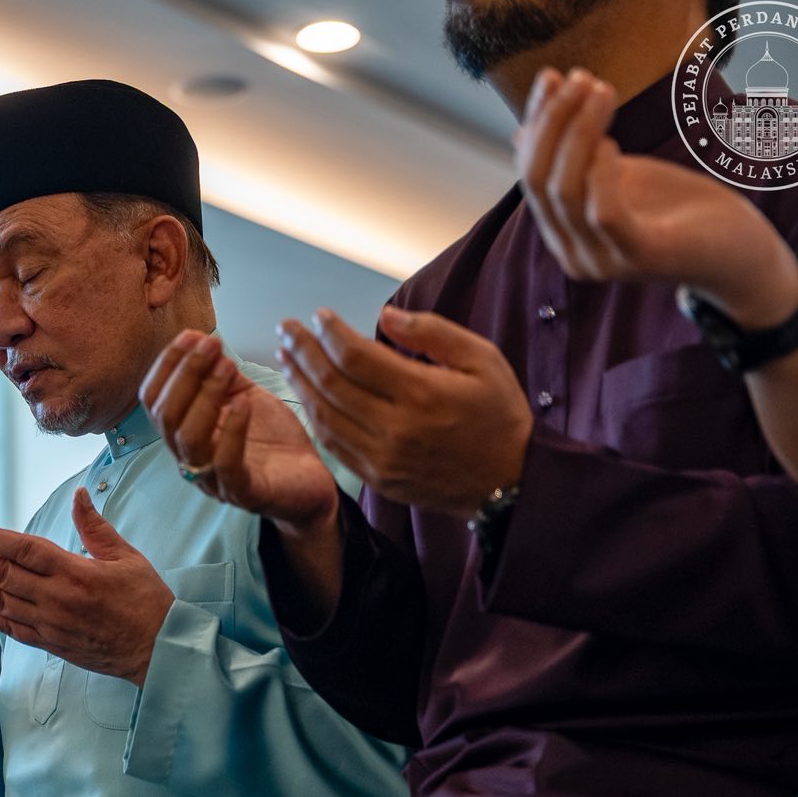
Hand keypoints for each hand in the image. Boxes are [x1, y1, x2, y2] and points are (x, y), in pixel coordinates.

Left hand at [0, 491, 174, 685]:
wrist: (158, 650)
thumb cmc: (146, 600)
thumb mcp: (126, 557)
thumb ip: (95, 527)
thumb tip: (78, 494)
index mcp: (76, 572)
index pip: (26, 550)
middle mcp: (58, 598)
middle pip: (5, 575)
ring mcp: (51, 623)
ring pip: (1, 602)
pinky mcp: (51, 643)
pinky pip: (12, 629)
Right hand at [142, 330, 340, 533]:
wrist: (311, 479)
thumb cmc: (275, 442)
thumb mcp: (245, 397)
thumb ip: (223, 376)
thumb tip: (204, 341)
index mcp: (184, 434)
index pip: (154, 400)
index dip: (167, 365)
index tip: (192, 335)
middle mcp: (190, 458)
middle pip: (166, 416)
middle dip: (185, 373)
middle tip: (211, 345)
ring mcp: (214, 479)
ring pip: (189, 438)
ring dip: (205, 395)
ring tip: (227, 366)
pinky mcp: (244, 493)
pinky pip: (226, 464)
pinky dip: (233, 430)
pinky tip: (244, 403)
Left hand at [276, 306, 531, 517]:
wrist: (510, 481)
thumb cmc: (499, 415)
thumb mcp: (482, 360)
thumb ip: (433, 333)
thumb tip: (385, 315)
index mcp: (422, 394)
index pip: (356, 357)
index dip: (331, 333)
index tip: (318, 315)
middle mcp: (395, 429)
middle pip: (331, 384)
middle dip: (303, 351)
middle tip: (286, 329)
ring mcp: (382, 458)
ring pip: (324, 415)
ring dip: (299, 383)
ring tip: (286, 357)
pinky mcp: (377, 478)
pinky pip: (333, 444)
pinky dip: (315, 416)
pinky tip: (305, 395)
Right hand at [517, 67, 797, 325]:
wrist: (740, 255)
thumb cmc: (680, 210)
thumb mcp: (619, 175)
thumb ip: (577, 159)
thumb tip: (519, 133)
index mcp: (562, 232)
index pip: (529, 174)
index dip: (536, 123)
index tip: (552, 76)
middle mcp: (572, 252)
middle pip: (537, 182)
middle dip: (553, 123)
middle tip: (581, 77)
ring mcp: (603, 260)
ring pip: (566, 193)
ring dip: (579, 134)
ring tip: (602, 91)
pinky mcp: (641, 257)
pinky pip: (604, 212)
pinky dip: (602, 172)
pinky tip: (612, 142)